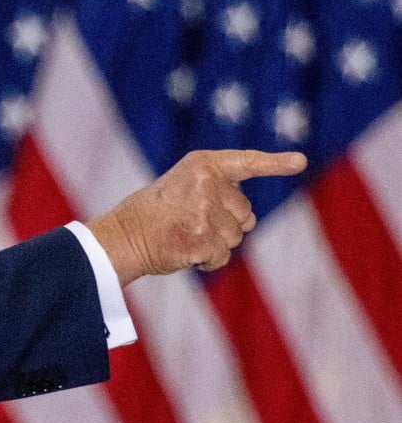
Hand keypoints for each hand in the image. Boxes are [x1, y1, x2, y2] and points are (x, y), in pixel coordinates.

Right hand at [87, 150, 306, 285]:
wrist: (122, 236)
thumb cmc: (150, 213)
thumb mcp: (181, 186)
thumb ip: (215, 191)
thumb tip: (249, 220)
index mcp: (202, 164)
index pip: (246, 162)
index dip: (275, 163)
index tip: (300, 161)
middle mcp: (208, 184)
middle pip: (245, 212)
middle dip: (226, 223)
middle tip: (191, 222)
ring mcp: (207, 211)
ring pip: (235, 237)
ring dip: (215, 243)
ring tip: (184, 235)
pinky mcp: (204, 239)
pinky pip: (222, 257)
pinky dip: (207, 261)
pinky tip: (185, 252)